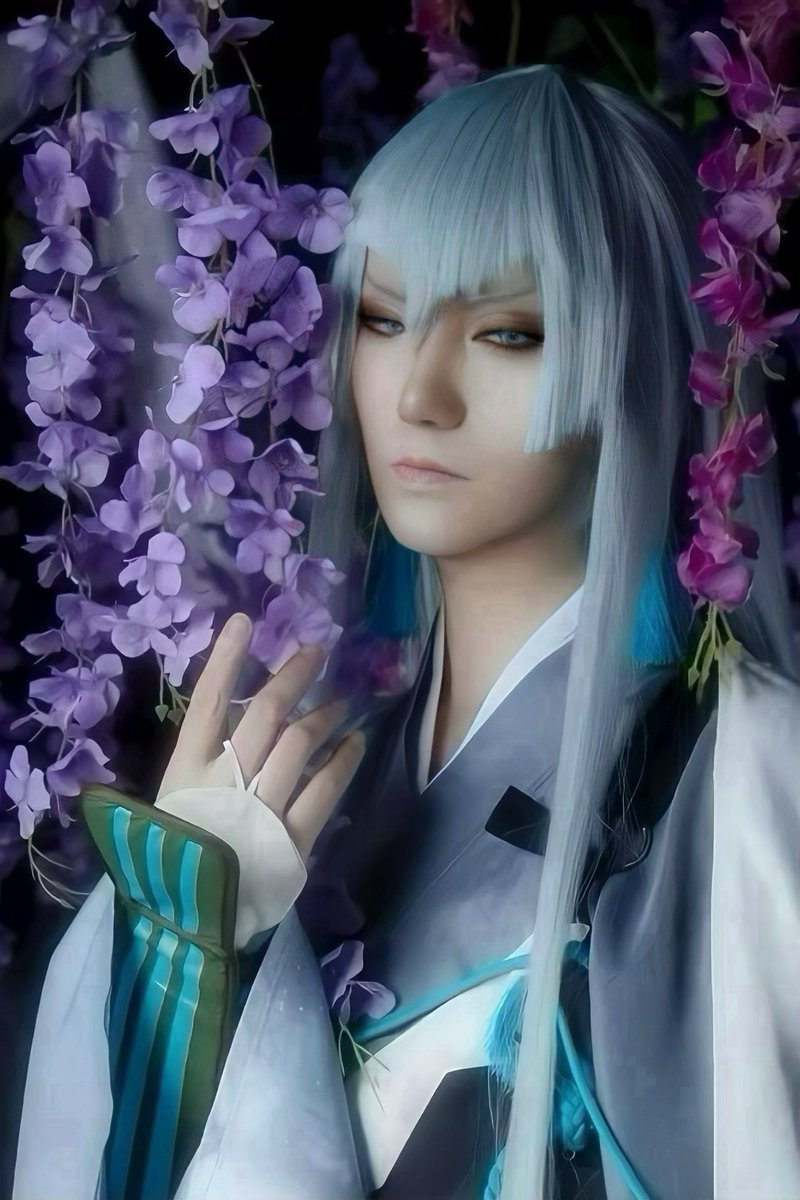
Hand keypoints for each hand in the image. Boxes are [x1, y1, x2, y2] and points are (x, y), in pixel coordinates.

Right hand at [158, 612, 364, 864]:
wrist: (183, 924)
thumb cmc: (169, 862)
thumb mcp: (166, 809)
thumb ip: (194, 771)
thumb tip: (216, 731)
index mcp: (187, 767)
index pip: (210, 699)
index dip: (228, 658)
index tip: (244, 621)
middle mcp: (228, 777)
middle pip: (268, 712)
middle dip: (294, 676)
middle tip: (316, 652)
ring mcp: (263, 805)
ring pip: (300, 743)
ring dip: (324, 715)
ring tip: (341, 699)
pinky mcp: (292, 838)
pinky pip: (325, 791)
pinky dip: (343, 763)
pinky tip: (354, 744)